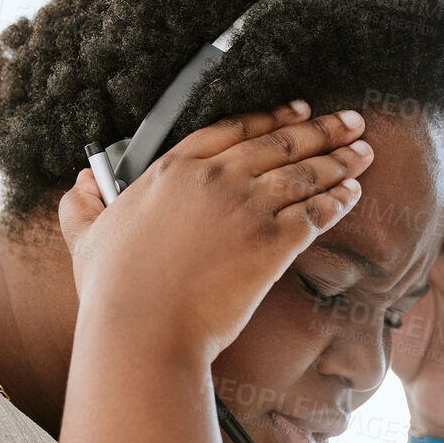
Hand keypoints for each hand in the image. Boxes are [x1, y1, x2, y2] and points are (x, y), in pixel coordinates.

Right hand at [57, 101, 373, 364]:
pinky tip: (353, 195)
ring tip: (364, 151)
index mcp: (173, 170)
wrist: (142, 331)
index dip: (270, 118)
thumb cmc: (113, 293)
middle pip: (279, 144)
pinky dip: (337, 202)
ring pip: (304, 174)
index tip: (296, 111)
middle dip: (321, 130)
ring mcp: (245, 208)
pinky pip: (315, 214)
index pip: (232, 130)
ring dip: (339, 160)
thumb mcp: (86, 238)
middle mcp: (214, 179)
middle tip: (350, 121)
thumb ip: (82, 205)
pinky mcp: (271, 244)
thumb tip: (79, 183)